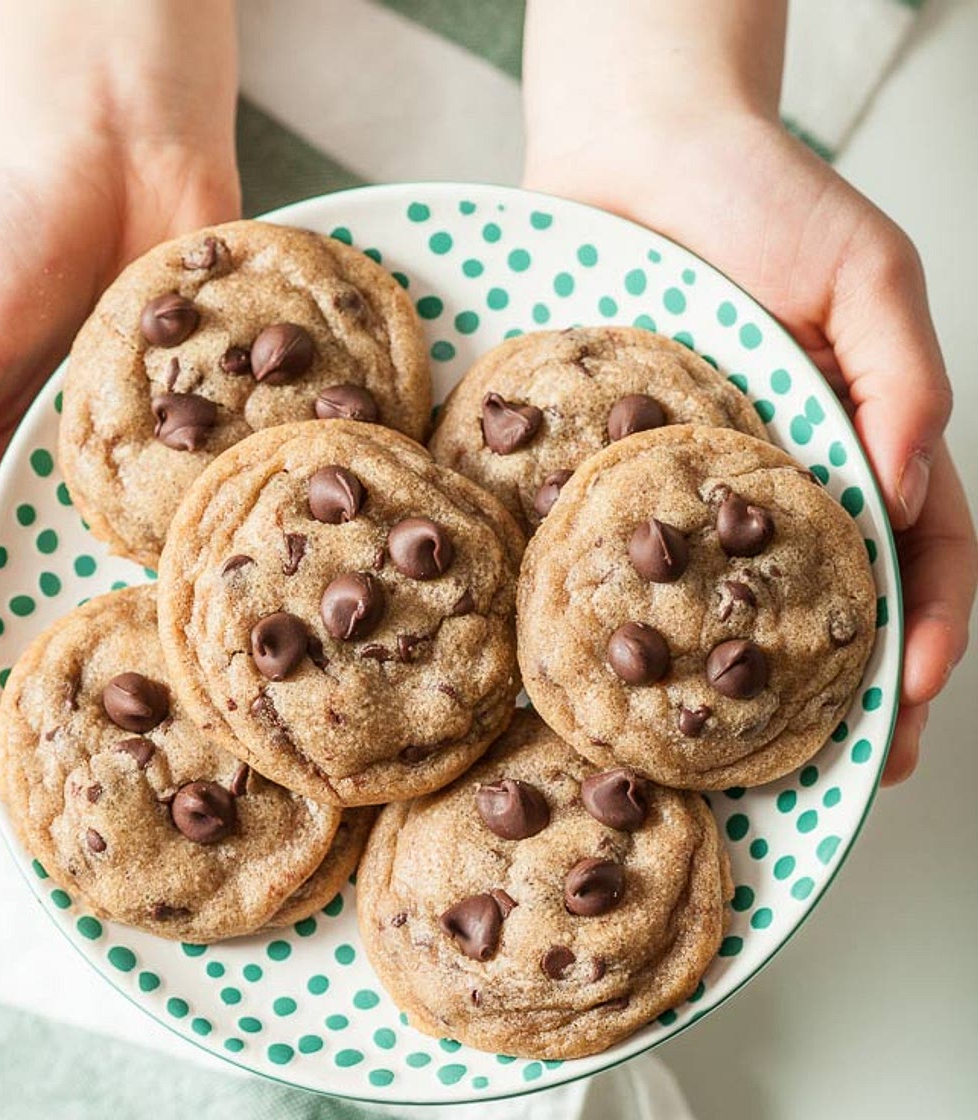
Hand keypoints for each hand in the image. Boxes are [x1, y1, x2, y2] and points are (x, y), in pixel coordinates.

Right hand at [0, 135, 237, 806]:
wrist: (114, 158)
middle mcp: (46, 501)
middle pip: (37, 624)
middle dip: (38, 711)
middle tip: (52, 807)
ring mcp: (129, 486)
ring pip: (125, 597)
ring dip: (129, 674)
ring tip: (150, 755)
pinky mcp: (203, 458)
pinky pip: (203, 536)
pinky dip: (206, 593)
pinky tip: (224, 652)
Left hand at [525, 112, 975, 782]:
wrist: (639, 154)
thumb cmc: (762, 196)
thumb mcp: (866, 274)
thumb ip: (899, 380)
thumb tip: (908, 491)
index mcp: (862, 436)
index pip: (922, 552)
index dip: (929, 627)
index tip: (914, 693)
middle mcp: (789, 471)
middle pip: (836, 598)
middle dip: (855, 688)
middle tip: (849, 772)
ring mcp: (710, 477)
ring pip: (746, 595)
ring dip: (763, 679)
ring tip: (759, 756)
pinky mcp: (633, 465)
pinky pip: (650, 550)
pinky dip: (663, 612)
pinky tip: (653, 666)